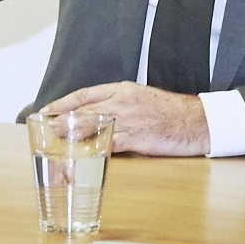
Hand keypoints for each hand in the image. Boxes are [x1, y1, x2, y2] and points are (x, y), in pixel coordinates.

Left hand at [37, 82, 209, 156]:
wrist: (199, 121)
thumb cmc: (174, 112)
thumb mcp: (144, 99)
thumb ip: (122, 105)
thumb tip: (102, 116)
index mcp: (124, 89)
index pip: (86, 94)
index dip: (65, 102)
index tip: (49, 108)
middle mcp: (123, 101)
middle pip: (84, 109)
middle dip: (62, 119)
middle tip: (45, 127)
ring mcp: (129, 118)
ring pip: (92, 125)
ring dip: (71, 134)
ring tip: (55, 141)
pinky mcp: (137, 136)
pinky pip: (108, 143)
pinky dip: (92, 149)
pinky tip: (81, 154)